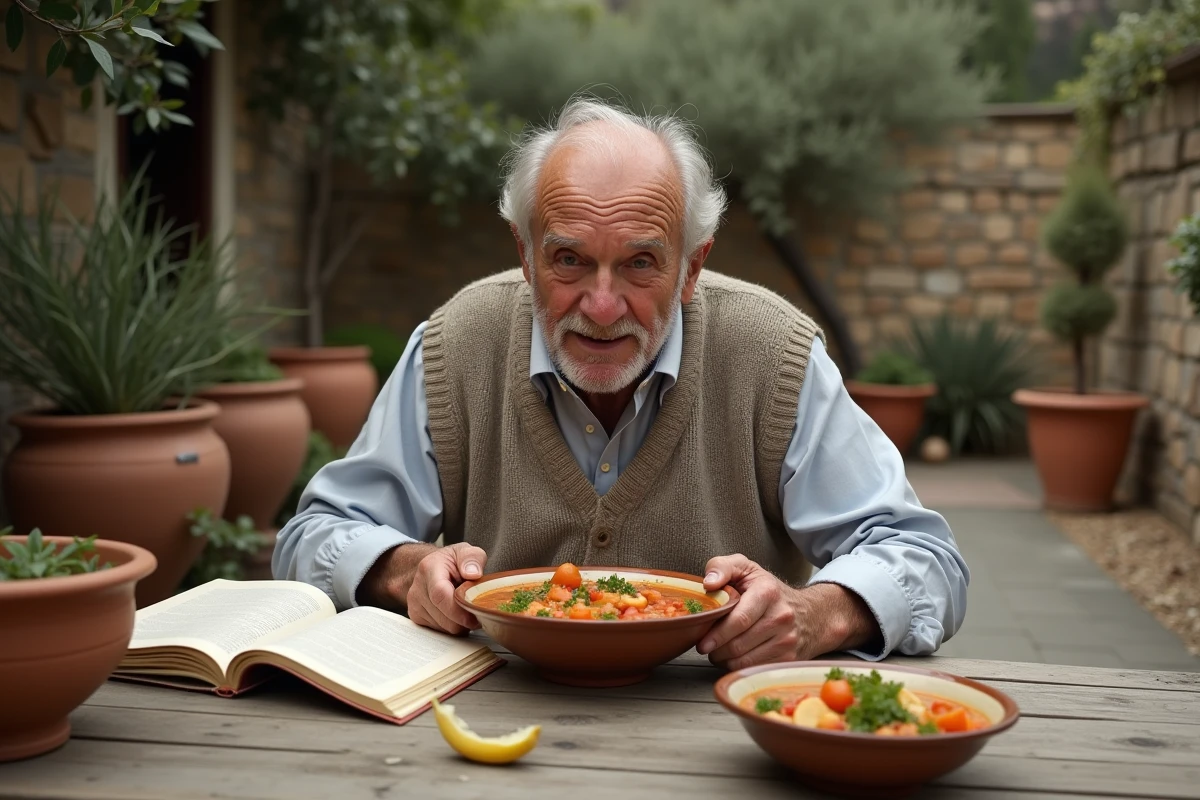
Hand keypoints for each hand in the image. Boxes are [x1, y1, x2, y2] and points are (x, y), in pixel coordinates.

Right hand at [358, 542, 486, 634]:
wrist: (433, 567)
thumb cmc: (453, 561)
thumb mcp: (466, 551)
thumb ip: (473, 558)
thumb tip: (473, 574)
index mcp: (429, 568)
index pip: (440, 595)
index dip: (459, 611)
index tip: (475, 616)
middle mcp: (417, 588)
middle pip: (444, 618)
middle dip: (465, 620)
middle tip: (478, 611)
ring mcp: (414, 604)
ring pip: (443, 628)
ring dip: (459, 624)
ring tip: (465, 608)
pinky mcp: (416, 617)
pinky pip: (439, 631)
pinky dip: (452, 625)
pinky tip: (455, 613)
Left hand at [696, 554, 878, 669]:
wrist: (811, 613)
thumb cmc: (769, 590)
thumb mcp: (745, 568)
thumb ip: (721, 567)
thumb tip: (708, 584)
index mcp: (767, 592)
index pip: (739, 619)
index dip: (717, 634)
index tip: (702, 642)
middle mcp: (781, 617)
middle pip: (739, 644)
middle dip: (716, 649)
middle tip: (706, 646)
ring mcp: (787, 640)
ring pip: (744, 661)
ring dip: (724, 660)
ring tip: (718, 651)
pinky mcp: (788, 658)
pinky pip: (754, 669)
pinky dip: (738, 666)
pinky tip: (734, 656)